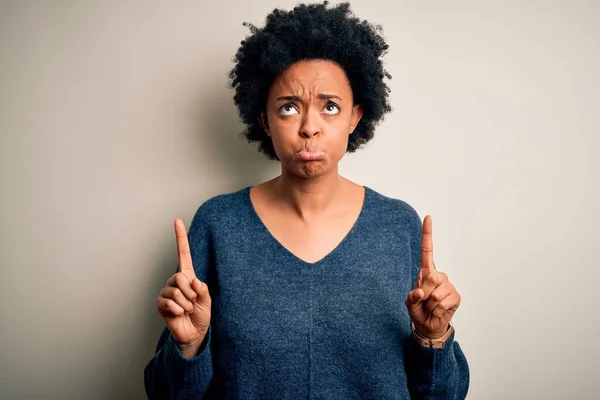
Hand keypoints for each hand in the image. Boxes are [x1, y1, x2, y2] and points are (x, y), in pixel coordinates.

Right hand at [156, 218, 211, 351]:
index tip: (177, 220)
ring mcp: (166, 291)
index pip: (183, 253)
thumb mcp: (207, 301)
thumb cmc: (201, 315)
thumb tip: (192, 280)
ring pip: (175, 292)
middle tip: (192, 303)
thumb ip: (203, 289)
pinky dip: (178, 310)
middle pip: (180, 277)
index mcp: (188, 276)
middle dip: (190, 293)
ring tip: (186, 310)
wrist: (194, 333)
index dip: (180, 237)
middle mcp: (175, 281)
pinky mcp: (160, 303)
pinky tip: (179, 315)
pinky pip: (168, 302)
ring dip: (185, 304)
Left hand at [405, 215, 460, 338]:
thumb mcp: (409, 303)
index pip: (427, 250)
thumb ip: (412, 297)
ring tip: (430, 306)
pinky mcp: (456, 296)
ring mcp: (448, 285)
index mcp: (426, 272)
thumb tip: (421, 292)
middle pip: (431, 278)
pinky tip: (438, 310)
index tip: (428, 217)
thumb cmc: (418, 309)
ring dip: (430, 304)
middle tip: (424, 301)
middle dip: (424, 294)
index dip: (427, 234)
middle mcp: (438, 275)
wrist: (428, 324)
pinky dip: (437, 310)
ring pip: (436, 294)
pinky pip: (443, 302)